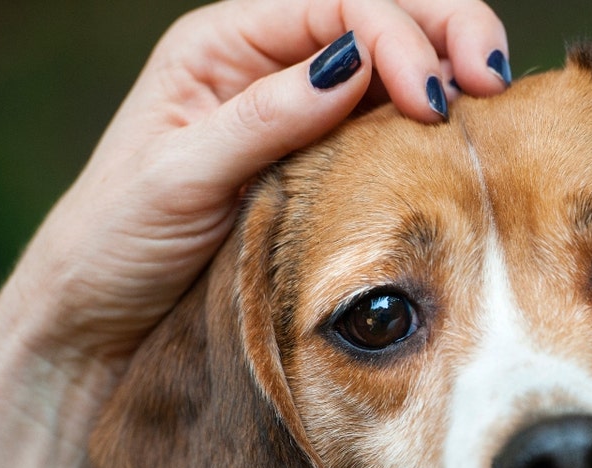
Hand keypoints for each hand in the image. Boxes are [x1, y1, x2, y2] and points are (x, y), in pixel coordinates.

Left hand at [6, 0, 508, 372]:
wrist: (99, 313)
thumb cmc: (115, 240)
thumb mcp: (178, 175)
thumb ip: (263, 117)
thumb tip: (352, 63)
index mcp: (224, 43)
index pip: (336, 5)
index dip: (397, 34)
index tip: (433, 96)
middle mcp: (269, 61)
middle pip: (376, 15)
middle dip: (443, 31)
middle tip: (492, 75)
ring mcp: (300, 108)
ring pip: (393, 64)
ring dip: (447, 71)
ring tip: (491, 104)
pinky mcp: (321, 157)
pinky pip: (387, 123)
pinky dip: (429, 123)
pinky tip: (459, 138)